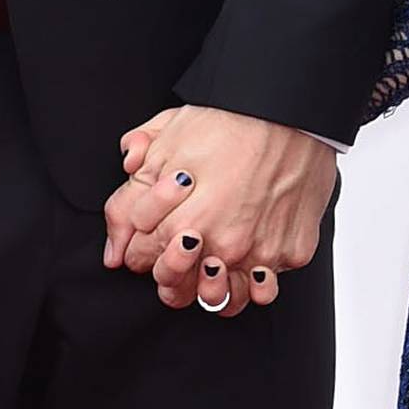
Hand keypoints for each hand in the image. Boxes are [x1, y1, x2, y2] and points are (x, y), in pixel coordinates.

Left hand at [102, 107, 335, 319]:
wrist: (291, 109)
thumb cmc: (229, 120)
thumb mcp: (165, 140)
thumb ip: (134, 187)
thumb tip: (117, 234)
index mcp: (182, 222)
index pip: (140, 258)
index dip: (138, 246)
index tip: (148, 235)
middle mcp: (221, 246)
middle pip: (176, 287)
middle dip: (167, 271)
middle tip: (175, 249)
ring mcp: (259, 253)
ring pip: (222, 299)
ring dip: (210, 287)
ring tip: (210, 265)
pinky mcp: (292, 252)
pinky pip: (266, 286)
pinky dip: (256, 278)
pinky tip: (249, 262)